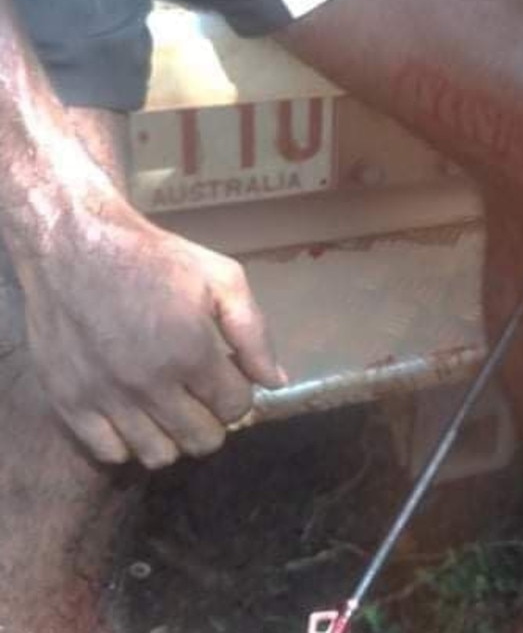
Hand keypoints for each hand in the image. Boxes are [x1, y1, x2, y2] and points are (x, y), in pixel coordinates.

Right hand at [18, 198, 285, 468]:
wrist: (75, 245)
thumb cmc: (155, 259)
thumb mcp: (221, 278)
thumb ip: (253, 333)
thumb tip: (276, 382)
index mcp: (190, 352)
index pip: (235, 408)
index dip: (239, 394)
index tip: (228, 377)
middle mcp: (148, 383)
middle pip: (202, 440)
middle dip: (213, 421)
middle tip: (203, 397)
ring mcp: (105, 397)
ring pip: (159, 455)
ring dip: (174, 436)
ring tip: (170, 408)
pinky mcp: (68, 402)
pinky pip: (110, 452)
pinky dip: (128, 442)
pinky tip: (134, 414)